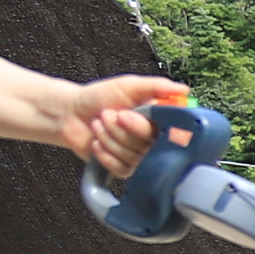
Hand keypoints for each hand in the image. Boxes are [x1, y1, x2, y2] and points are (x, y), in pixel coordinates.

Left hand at [56, 77, 189, 172]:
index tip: (126, 115)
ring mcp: (140, 155)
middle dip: (120, 129)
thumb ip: (157, 86)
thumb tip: (183, 90)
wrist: (70, 112)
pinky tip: (96, 142)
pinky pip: (122, 168)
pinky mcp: (124, 168)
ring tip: (98, 125)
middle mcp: (153, 139)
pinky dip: (105, 154)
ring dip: (109, 139)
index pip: (170, 131)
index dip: (144, 126)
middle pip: (148, 145)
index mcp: (159, 120)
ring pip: (133, 156)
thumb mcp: (129, 85)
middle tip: (107, 114)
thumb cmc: (99, 96)